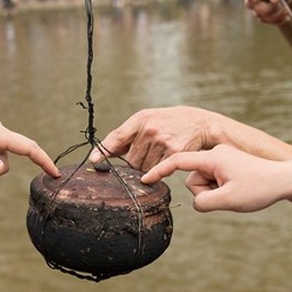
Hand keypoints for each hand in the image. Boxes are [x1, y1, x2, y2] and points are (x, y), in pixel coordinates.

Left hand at [91, 106, 223, 171]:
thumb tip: (102, 154)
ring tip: (158, 156)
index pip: (117, 136)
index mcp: (140, 119)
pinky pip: (158, 171)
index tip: (93, 160)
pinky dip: (158, 172)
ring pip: (144, 169)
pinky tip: (163, 163)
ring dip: (147, 169)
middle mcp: (150, 129)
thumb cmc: (168, 123)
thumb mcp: (147, 121)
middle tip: (146, 157)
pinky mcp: (174, 152)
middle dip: (135, 164)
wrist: (198, 123)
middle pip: (131, 161)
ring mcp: (162, 141)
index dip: (104, 150)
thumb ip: (126, 137)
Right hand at [143, 144, 291, 213]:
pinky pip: (213, 181)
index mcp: (213, 157)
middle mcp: (216, 154)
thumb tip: (195, 203)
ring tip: (235, 194)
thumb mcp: (228, 200)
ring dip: (214, 193)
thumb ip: (203, 203)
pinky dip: (221, 191)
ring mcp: (222, 159)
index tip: (144, 180)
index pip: (177, 161)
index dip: (159, 172)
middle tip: (228, 196)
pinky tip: (237, 193)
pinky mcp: (228, 166)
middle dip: (204, 191)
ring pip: (203, 182)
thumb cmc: (260, 188)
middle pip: (193, 177)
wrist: (286, 179)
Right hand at [237, 0, 291, 25]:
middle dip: (266, 8)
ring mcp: (254, 6)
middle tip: (280, 6)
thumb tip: (273, 0)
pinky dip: (277, 20)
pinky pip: (266, 20)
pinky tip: (286, 17)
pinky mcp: (261, 14)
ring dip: (274, 15)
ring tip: (286, 11)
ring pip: (259, 15)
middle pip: (251, 5)